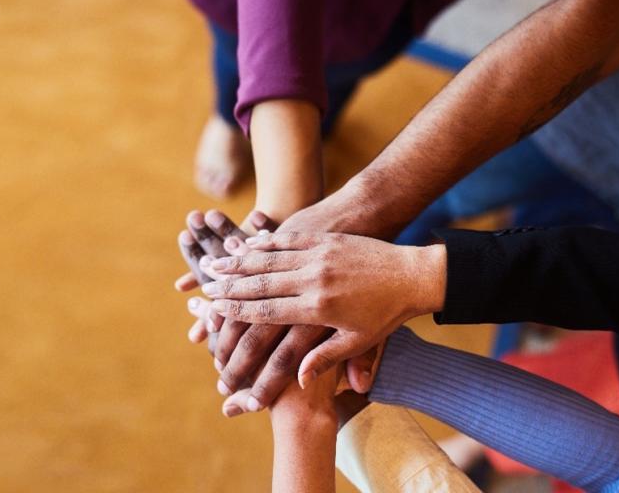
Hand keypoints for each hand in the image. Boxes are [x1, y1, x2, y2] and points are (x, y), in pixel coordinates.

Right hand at [176, 210, 380, 410]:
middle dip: (230, 285)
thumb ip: (324, 358)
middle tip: (205, 285)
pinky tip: (246, 243)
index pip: (268, 310)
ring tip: (214, 261)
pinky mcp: (326, 239)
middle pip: (261, 283)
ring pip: (269, 258)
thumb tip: (296, 379)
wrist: (413, 274)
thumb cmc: (386, 314)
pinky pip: (288, 239)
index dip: (238, 310)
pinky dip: (264, 241)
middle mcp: (314, 279)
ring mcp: (319, 255)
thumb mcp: (358, 341)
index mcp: (319, 308)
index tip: (214, 309)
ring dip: (239, 260)